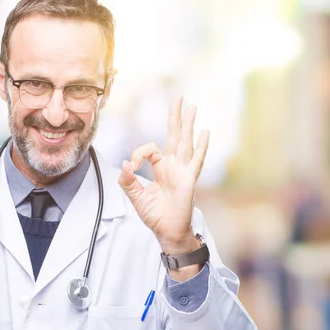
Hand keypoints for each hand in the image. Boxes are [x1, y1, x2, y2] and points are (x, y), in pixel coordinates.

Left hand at [118, 96, 208, 253]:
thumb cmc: (155, 215)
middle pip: (174, 136)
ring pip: (185, 143)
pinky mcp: (188, 181)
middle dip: (176, 117)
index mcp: (161, 168)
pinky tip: (205, 133)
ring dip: (188, 125)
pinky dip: (200, 148)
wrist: (167, 232)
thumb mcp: (135, 196)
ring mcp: (183, 172)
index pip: (150, 150)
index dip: (138, 154)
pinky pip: (195, 162)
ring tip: (192, 107)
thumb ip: (127, 181)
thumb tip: (124, 164)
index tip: (130, 166)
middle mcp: (173, 166)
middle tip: (179, 97)